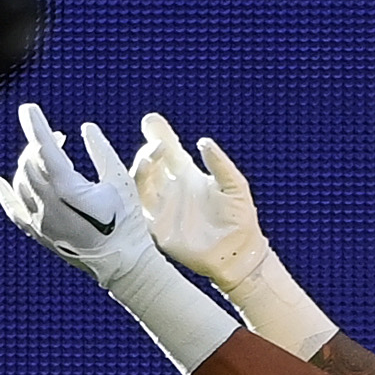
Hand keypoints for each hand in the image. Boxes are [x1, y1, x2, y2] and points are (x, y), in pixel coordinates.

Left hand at [0, 103, 158, 288]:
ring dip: (30, 163)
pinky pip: (13, 209)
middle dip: (40, 144)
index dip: (35, 125)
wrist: (123, 263)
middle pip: (30, 162)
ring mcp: (39, 220)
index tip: (28, 107)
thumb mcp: (120, 180)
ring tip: (47, 157)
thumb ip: (101, 152)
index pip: (44, 148)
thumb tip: (85, 128)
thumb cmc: (127, 220)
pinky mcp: (38, 233)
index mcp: (67, 188)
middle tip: (57, 137)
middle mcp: (47, 204)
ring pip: (20, 181)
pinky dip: (5, 192)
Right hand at [131, 112, 273, 289]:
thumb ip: (220, 164)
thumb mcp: (235, 186)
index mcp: (189, 175)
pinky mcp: (157, 226)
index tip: (151, 120)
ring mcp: (162, 207)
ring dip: (142, 169)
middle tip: (156, 142)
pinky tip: (135, 185)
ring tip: (150, 159)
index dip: (158, 134)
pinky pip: (138, 208)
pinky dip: (134, 196)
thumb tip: (203, 142)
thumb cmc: (240, 219)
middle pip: (151, 163)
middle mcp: (171, 188)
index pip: (168, 150)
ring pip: (141, 183)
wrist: (237, 254)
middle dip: (148, 150)